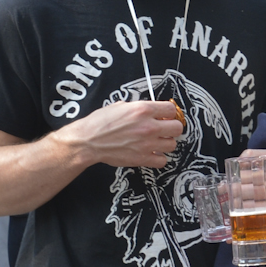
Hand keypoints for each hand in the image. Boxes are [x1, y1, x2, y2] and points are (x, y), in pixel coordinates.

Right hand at [53, 100, 183, 168]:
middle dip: (171, 128)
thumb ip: (138, 107)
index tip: (165, 117)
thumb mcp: (120, 105)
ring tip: (156, 142)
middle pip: (177, 128)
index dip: (169, 113)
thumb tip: (149, 110)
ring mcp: (147, 144)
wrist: (88, 141)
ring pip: (172, 145)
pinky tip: (151, 154)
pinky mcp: (142, 158)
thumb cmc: (100, 123)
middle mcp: (149, 126)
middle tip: (164, 130)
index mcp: (143, 109)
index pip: (171, 110)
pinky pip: (163, 160)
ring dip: (166, 143)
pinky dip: (158, 158)